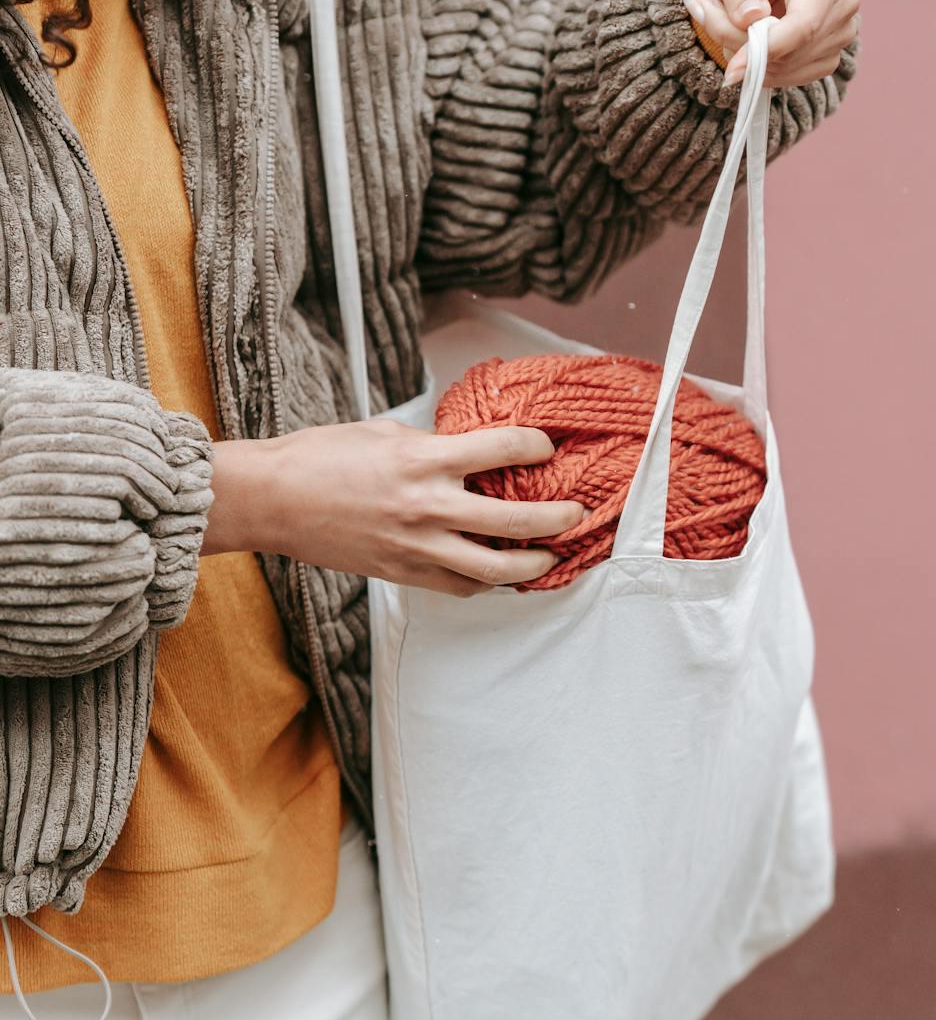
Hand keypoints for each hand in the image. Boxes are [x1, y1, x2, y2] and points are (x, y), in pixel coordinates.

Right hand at [204, 419, 584, 596]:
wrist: (274, 500)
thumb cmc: (320, 458)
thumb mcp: (385, 434)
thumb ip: (433, 445)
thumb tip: (469, 449)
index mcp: (425, 461)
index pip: (505, 449)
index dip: (537, 445)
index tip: (546, 446)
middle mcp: (429, 507)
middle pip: (517, 521)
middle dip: (558, 518)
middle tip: (576, 513)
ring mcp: (419, 547)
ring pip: (496, 569)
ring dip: (532, 564)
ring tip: (549, 556)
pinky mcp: (405, 573)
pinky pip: (461, 586)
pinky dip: (485, 581)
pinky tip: (496, 572)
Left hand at [684, 0, 859, 87]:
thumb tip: (750, 19)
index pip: (805, 23)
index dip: (768, 48)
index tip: (733, 67)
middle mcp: (841, 4)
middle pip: (795, 50)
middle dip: (748, 52)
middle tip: (712, 23)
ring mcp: (838, 35)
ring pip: (789, 69)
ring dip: (750, 62)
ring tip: (726, 29)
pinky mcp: (825, 58)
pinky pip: (789, 78)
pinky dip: (761, 71)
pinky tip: (748, 47)